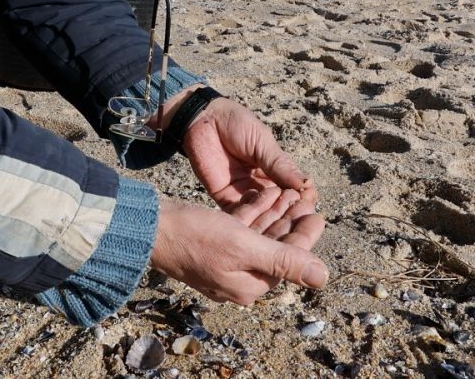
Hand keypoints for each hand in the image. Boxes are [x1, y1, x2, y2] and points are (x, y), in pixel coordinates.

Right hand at [150, 196, 327, 304]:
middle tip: (305, 196)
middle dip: (290, 220)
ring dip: (274, 212)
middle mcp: (238, 277)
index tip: (319, 213)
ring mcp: (223, 261)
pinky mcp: (212, 245)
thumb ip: (285, 261)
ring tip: (287, 190)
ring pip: (258, 235)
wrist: (150, 227)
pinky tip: (263, 193)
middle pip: (274, 246)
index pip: (288, 260)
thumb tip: (324, 279)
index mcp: (249, 285)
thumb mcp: (245, 247)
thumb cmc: (196, 236)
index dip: (306, 236)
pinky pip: (240, 229)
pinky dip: (253, 211)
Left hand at [161, 91, 319, 236]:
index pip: (294, 189)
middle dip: (287, 213)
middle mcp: (262, 184)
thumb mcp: (262, 142)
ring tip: (277, 224)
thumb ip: (280, 165)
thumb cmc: (236, 124)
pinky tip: (255, 222)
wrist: (203, 119)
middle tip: (295, 219)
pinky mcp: (224, 196)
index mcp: (275, 169)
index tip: (308, 201)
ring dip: (269, 219)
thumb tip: (307, 185)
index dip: (302, 196)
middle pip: (279, 205)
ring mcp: (243, 192)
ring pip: (260, 213)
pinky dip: (247, 219)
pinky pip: (238, 213)